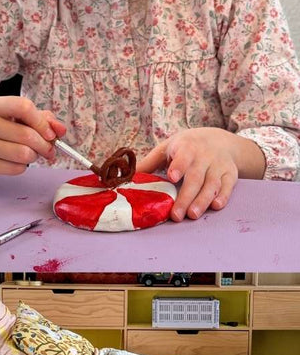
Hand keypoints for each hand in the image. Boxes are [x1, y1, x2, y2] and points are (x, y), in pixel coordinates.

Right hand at [0, 96, 64, 182]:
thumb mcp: (14, 119)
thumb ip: (40, 119)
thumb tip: (60, 130)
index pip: (23, 107)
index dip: (42, 122)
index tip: (50, 133)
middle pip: (27, 135)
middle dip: (44, 145)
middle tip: (48, 149)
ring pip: (24, 154)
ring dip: (33, 157)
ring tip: (28, 155)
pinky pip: (15, 168)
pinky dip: (21, 168)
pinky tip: (13, 163)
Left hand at [136, 128, 264, 220]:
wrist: (219, 139)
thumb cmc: (186, 146)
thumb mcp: (167, 148)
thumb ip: (149, 162)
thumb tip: (124, 177)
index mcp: (186, 147)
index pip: (183, 157)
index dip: (178, 166)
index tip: (172, 177)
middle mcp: (204, 156)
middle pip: (195, 178)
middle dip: (186, 197)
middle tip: (177, 215)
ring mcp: (218, 165)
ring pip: (212, 184)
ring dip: (203, 200)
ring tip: (193, 215)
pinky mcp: (230, 174)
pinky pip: (228, 186)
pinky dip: (223, 196)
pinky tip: (216, 206)